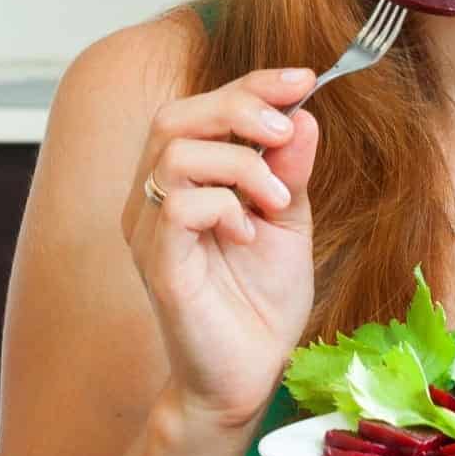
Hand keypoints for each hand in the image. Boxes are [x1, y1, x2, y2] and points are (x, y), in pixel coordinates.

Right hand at [122, 67, 320, 435]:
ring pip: (175, 154)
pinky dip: (224, 206)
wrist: (248, 377)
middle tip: (286, 135)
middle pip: (177, 117)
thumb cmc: (260, 303)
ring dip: (240, 164)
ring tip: (275, 201)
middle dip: (239, 109)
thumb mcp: (288, 221)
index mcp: (184, 181)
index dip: (251, 84)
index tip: (304, 78)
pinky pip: (178, 206)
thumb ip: (290, 169)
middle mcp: (154, 198)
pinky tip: (247, 234)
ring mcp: (150, 230)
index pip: (203, 108)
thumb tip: (304, 114)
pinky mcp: (157, 264)